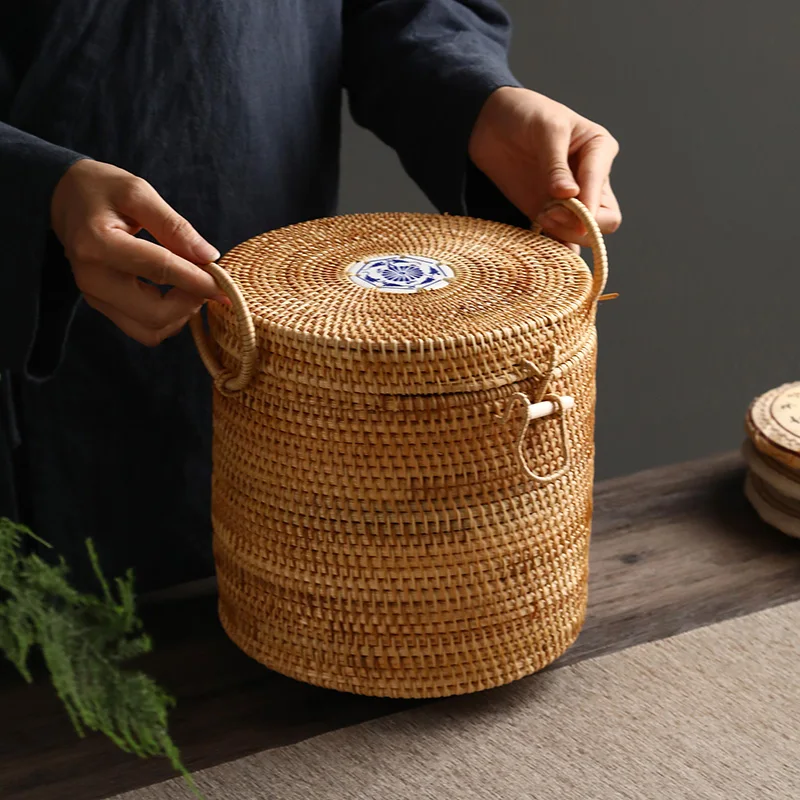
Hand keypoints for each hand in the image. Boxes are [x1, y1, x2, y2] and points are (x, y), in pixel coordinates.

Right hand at [51, 159, 225, 346]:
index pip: (160, 270)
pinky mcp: (101, 306)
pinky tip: (176, 295)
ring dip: (180, 315)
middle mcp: (92, 278)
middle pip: (155, 313)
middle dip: (190, 302)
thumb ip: (174, 225)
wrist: (64, 199)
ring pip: (151, 330)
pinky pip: (143, 329)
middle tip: (207, 281)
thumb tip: (209, 256)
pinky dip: (167, 320)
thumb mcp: (138, 192)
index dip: (198, 281)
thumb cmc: (102, 189)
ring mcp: (95, 296)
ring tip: (190, 286)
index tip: (226, 286)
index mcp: (98, 243)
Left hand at [468, 87, 620, 251]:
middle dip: (579, 225)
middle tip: (549, 214)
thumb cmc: (524, 113)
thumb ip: (556, 164)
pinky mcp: (547, 212)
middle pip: (605, 221)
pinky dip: (553, 249)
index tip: (562, 204)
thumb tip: (570, 194)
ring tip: (540, 217)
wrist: (490, 121)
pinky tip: (542, 249)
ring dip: (563, 234)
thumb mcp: (545, 128)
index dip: (588, 207)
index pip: (605, 192)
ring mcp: (569, 200)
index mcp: (599, 152)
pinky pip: (559, 240)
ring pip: (583, 234)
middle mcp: (590, 180)